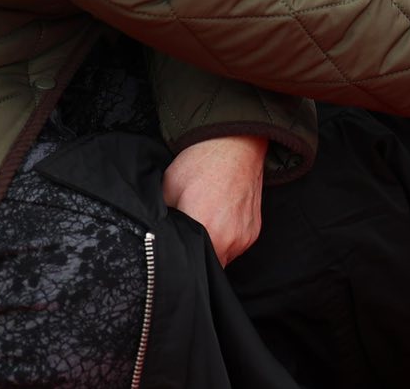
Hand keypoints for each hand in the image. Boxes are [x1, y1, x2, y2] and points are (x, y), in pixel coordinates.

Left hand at [162, 134, 267, 265]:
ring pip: (223, 257)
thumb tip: (155, 237)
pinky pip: (236, 245)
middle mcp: (229, 240)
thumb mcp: (167, 190)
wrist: (235, 143)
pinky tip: (218, 218)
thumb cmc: (200, 163)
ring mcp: (244, 237)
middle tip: (185, 237)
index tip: (172, 255)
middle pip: (207, 265)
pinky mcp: (254, 230)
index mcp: (205, 232)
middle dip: (196, 255)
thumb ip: (163, 221)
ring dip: (212, 248)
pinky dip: (226, 238)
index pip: (189, 267)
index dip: (179, 264)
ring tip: (203, 223)